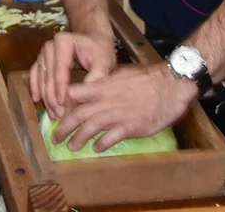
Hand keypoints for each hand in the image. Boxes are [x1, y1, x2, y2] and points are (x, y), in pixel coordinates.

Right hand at [30, 31, 116, 118]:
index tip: (63, 105)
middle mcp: (49, 46)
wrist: (93, 40)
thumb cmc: (99, 50)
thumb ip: (97, 74)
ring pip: (41, 78)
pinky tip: (37, 100)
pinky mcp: (41, 60)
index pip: (60, 69)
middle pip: (48, 76)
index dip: (60, 88)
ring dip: (46, 98)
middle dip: (53, 97)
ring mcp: (43, 53)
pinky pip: (35, 75)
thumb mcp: (104, 60)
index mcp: (63, 42)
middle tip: (60, 115)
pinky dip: (35, 88)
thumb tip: (84, 92)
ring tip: (53, 114)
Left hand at [55, 62, 196, 152]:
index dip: (62, 104)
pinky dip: (101, 144)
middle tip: (55, 137)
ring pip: (91, 127)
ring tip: (71, 146)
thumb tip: (90, 90)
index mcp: (103, 86)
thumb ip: (104, 84)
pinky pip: (111, 137)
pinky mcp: (131, 126)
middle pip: (79, 114)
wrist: (170, 85)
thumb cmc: (146, 78)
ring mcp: (119, 114)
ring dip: (78, 138)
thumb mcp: (120, 75)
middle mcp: (107, 100)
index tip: (56, 113)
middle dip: (64, 127)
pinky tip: (96, 149)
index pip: (74, 94)